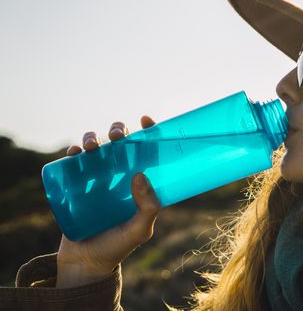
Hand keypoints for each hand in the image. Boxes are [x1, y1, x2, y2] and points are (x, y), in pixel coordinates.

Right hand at [56, 115, 161, 287]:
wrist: (87, 262)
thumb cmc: (119, 245)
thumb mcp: (140, 229)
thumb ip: (148, 207)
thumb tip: (140, 175)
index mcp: (140, 181)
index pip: (147, 151)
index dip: (148, 132)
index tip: (147, 120)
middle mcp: (120, 175)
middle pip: (120, 143)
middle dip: (118, 131)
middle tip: (117, 136)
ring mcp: (98, 178)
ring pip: (97, 147)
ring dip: (93, 137)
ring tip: (93, 146)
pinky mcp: (77, 184)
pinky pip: (74, 162)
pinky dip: (74, 152)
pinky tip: (76, 153)